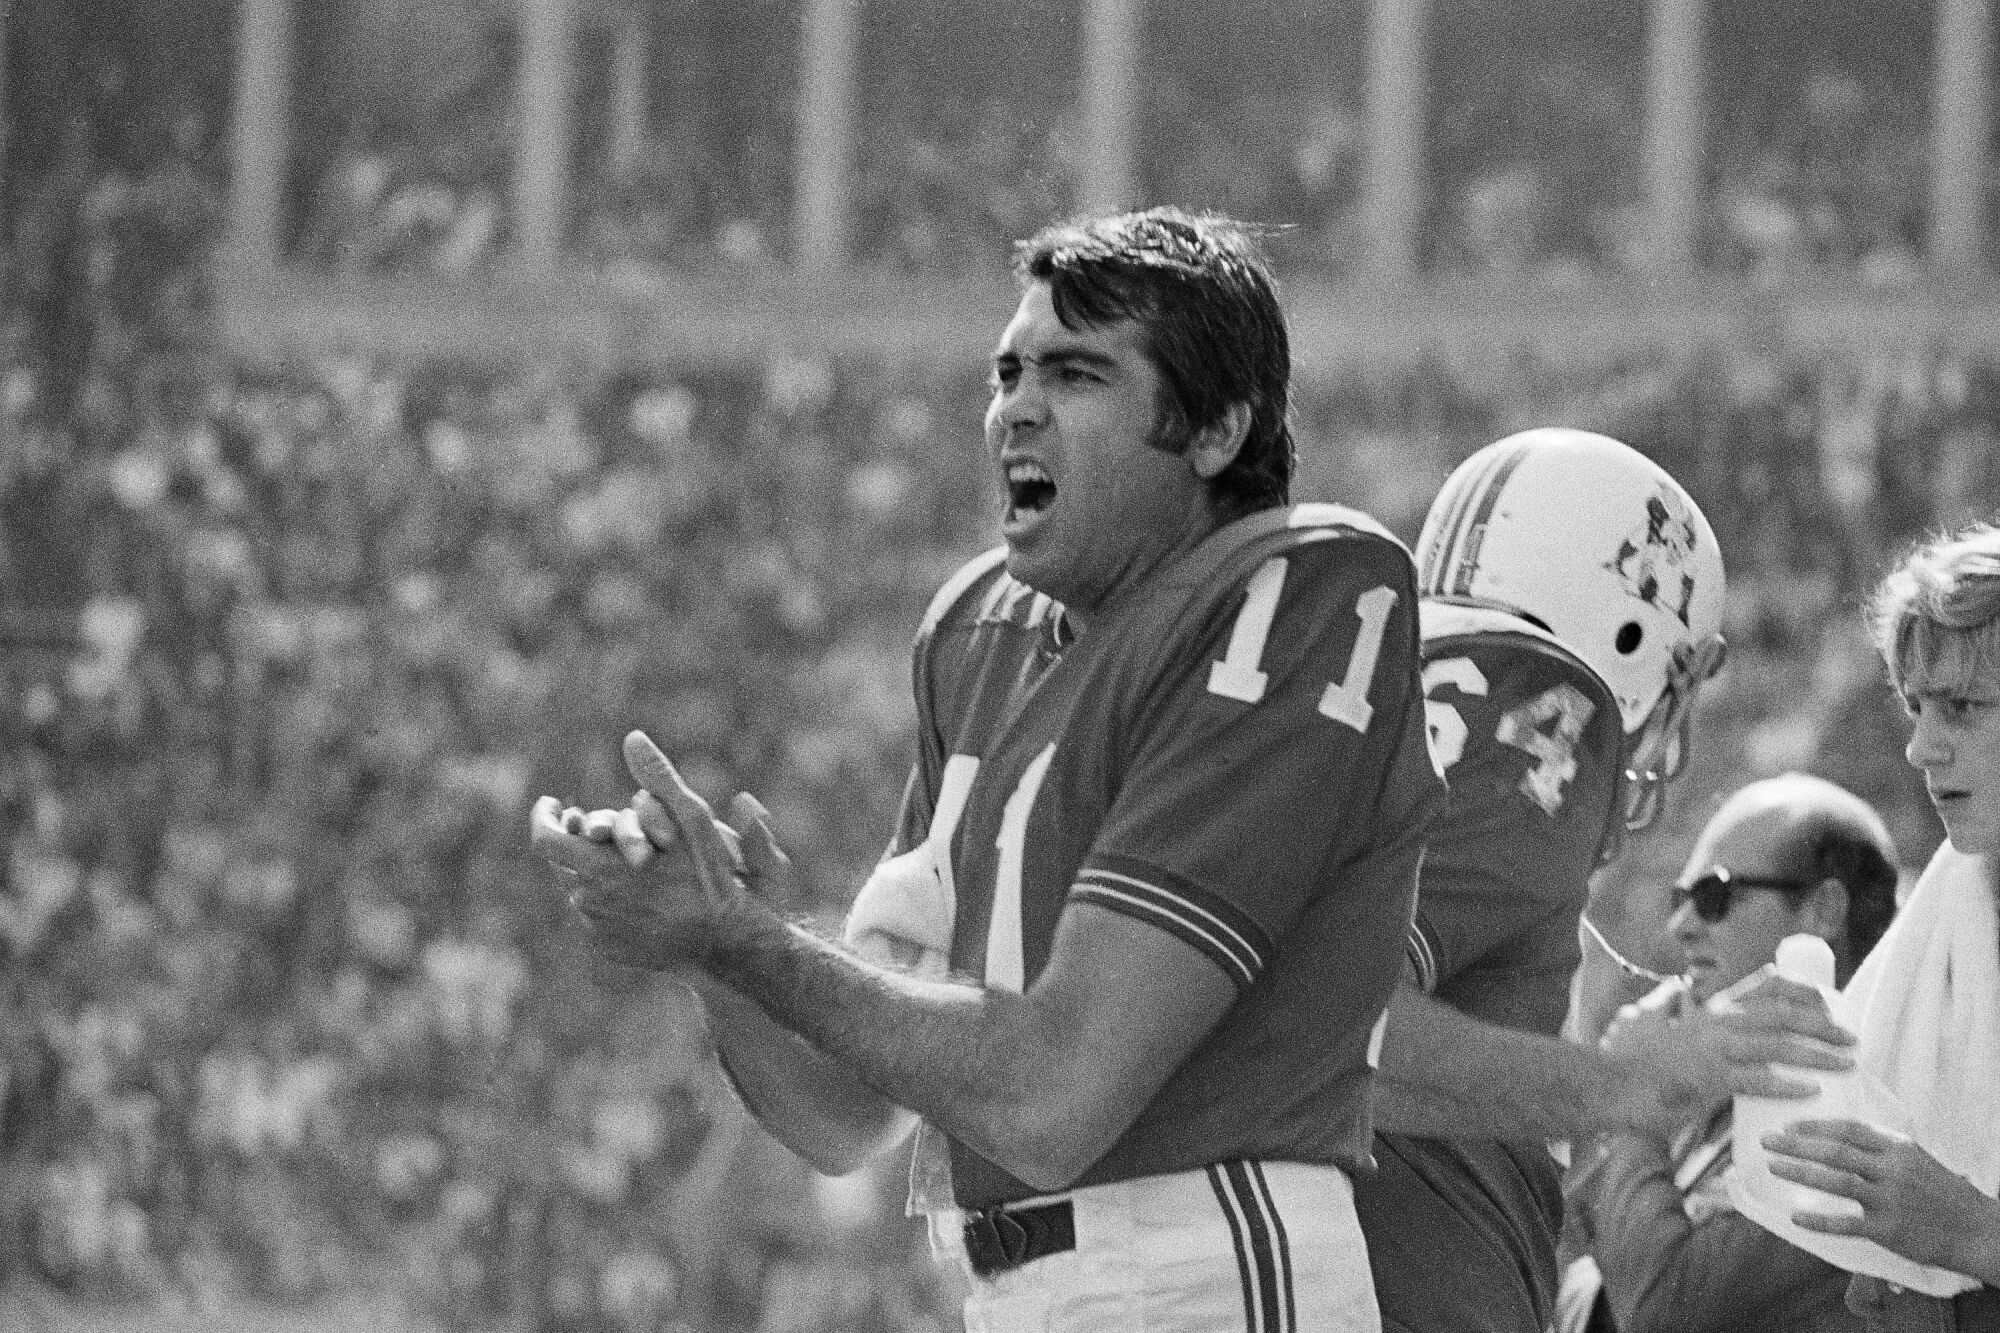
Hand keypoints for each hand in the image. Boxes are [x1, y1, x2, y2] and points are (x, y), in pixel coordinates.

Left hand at [527, 732, 791, 966]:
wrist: (730, 946)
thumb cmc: (715, 881)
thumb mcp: (693, 822)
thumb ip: (658, 778)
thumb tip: (633, 737)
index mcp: (600, 869)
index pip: (545, 840)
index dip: (544, 818)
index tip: (554, 803)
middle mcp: (590, 903)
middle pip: (563, 863)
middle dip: (577, 840)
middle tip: (596, 827)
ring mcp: (597, 930)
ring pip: (580, 889)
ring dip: (594, 870)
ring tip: (626, 858)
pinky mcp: (608, 949)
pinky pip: (595, 917)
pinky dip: (608, 900)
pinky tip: (638, 893)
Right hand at [1600, 972, 1854, 1134]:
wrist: (1603, 1084)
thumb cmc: (1623, 1059)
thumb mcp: (1643, 1020)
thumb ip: (1663, 1005)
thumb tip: (1674, 990)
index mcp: (1705, 1011)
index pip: (1760, 992)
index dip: (1799, 993)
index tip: (1827, 1003)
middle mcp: (1712, 1024)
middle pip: (1778, 1014)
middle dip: (1820, 1024)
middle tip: (1851, 1038)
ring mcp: (1710, 1050)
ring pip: (1774, 1044)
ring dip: (1815, 1052)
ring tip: (1846, 1063)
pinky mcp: (1706, 1080)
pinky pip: (1755, 1080)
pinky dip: (1786, 1084)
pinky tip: (1810, 1091)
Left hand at [1764, 1118, 1999, 1278]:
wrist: (1977, 1230)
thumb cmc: (1941, 1192)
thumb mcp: (1915, 1158)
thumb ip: (1880, 1148)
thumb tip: (1836, 1134)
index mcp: (1898, 1148)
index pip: (1849, 1129)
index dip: (1815, 1125)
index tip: (1787, 1124)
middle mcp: (1893, 1170)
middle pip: (1836, 1151)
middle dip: (1796, 1145)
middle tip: (1766, 1141)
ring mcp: (1890, 1200)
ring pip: (1837, 1181)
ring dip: (1800, 1173)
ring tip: (1772, 1167)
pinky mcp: (1889, 1230)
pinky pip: (1847, 1223)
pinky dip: (1819, 1221)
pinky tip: (1795, 1217)